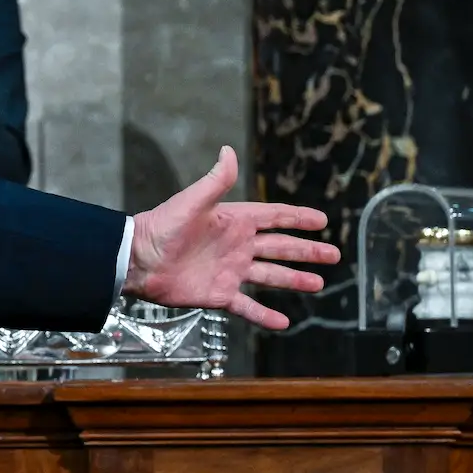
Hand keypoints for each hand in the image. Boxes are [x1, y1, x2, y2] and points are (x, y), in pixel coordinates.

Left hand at [123, 148, 339, 328]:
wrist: (137, 260)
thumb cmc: (162, 227)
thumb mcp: (192, 201)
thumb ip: (215, 180)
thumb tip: (228, 149)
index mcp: (233, 221)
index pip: (274, 217)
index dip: (298, 218)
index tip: (322, 220)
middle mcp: (236, 246)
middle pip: (280, 247)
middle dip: (307, 251)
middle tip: (334, 255)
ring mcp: (230, 271)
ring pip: (271, 276)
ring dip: (294, 280)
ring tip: (318, 284)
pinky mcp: (219, 294)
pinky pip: (248, 307)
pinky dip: (265, 316)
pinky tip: (284, 322)